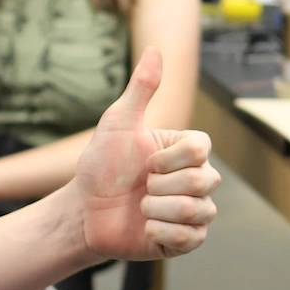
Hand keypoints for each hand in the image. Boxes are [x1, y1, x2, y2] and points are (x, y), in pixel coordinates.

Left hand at [66, 48, 219, 260]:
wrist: (84, 212)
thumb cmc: (100, 166)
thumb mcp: (117, 124)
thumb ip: (141, 89)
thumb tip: (154, 49)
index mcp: (187, 151)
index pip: (201, 149)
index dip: (169, 159)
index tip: (145, 162)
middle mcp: (197, 179)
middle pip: (205, 180)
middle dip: (162, 186)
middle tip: (141, 187)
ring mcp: (194, 211)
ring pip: (199, 210)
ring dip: (158, 210)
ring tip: (140, 208)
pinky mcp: (186, 240)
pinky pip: (191, 238)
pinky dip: (162, 232)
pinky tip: (145, 227)